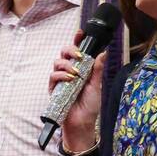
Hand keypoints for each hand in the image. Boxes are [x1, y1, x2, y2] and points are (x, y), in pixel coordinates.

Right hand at [48, 34, 103, 152]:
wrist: (82, 122)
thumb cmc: (90, 105)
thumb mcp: (97, 85)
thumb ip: (98, 69)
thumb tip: (103, 52)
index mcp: (81, 68)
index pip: (77, 51)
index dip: (77, 41)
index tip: (81, 33)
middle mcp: (69, 71)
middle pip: (64, 53)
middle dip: (70, 50)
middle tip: (78, 55)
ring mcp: (61, 79)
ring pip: (57, 62)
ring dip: (66, 64)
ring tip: (76, 74)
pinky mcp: (54, 88)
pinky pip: (53, 76)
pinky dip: (61, 75)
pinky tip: (69, 80)